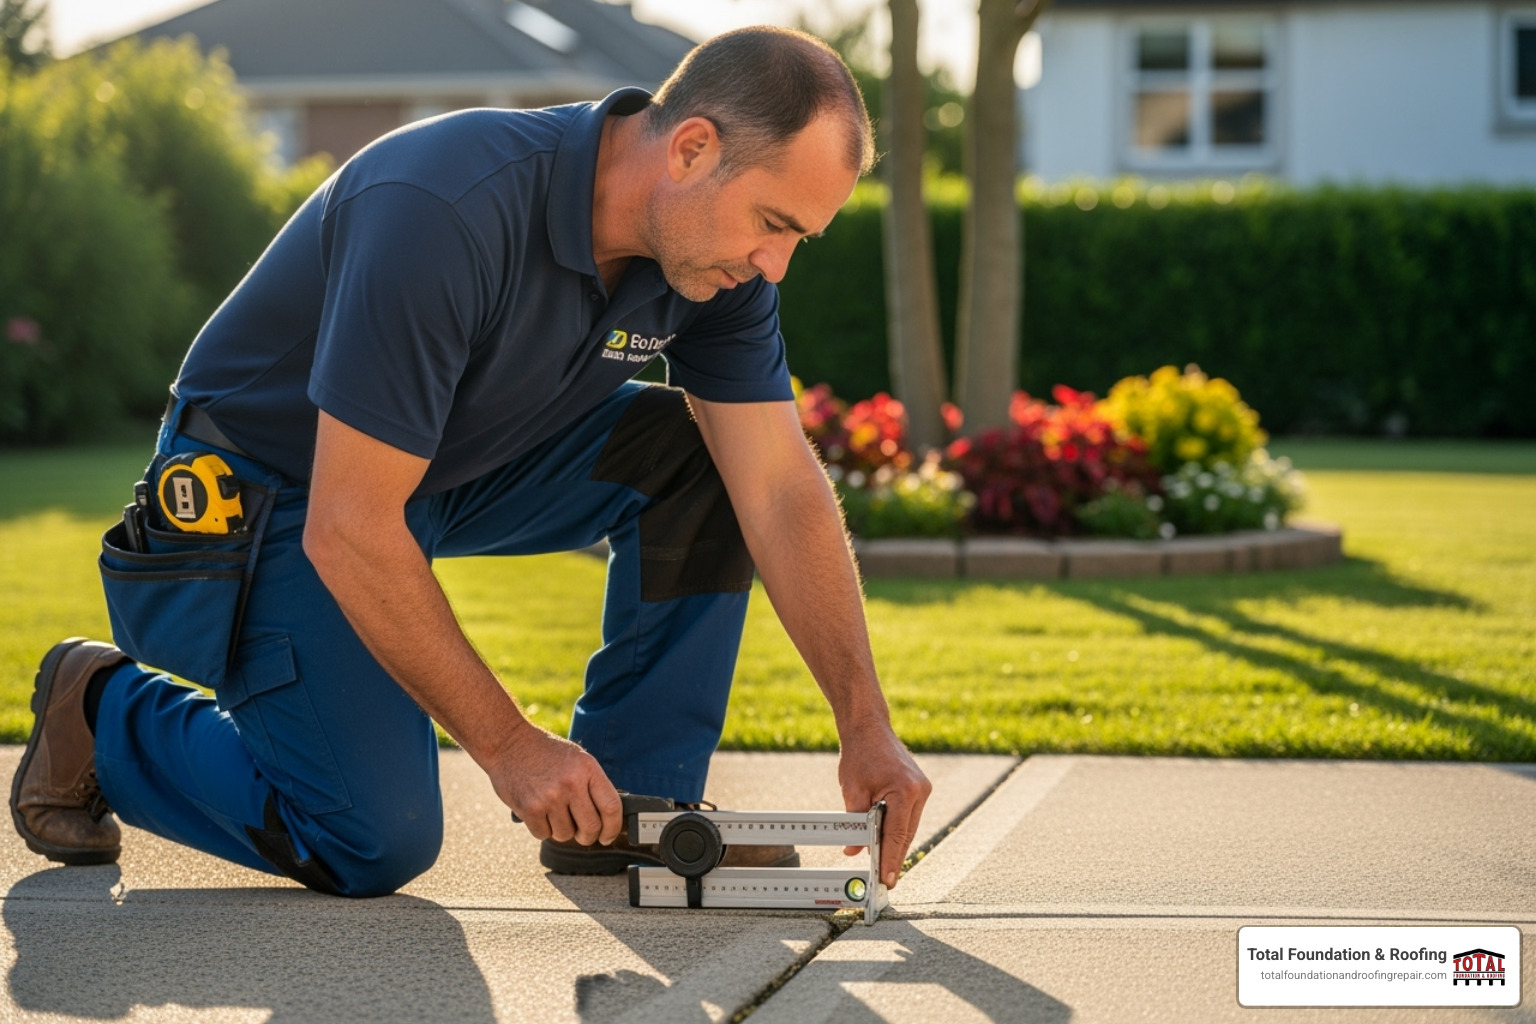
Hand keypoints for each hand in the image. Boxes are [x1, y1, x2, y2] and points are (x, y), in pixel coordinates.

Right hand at [488, 719, 622, 845]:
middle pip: (591, 827)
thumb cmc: (545, 752)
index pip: (611, 807)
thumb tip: (607, 816)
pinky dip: (542, 829)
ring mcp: (550, 797)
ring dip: (562, 830)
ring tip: (554, 813)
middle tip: (583, 834)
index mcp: (587, 768)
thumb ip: (592, 784)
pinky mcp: (529, 808)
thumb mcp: (577, 758)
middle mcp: (571, 783)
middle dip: (588, 836)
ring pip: (566, 834)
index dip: (613, 827)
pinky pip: (543, 835)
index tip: (608, 836)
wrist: (508, 742)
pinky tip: (539, 813)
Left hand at [836, 720, 931, 889]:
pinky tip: (885, 840)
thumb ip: (855, 824)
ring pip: (908, 827)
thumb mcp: (852, 791)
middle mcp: (919, 791)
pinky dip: (897, 828)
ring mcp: (922, 789)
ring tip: (881, 864)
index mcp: (905, 791)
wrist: (868, 727)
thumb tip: (853, 850)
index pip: (897, 835)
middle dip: (893, 856)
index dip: (891, 861)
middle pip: (905, 834)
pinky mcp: (918, 788)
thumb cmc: (859, 753)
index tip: (887, 880)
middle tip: (883, 878)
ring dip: (894, 843)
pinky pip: (908, 816)